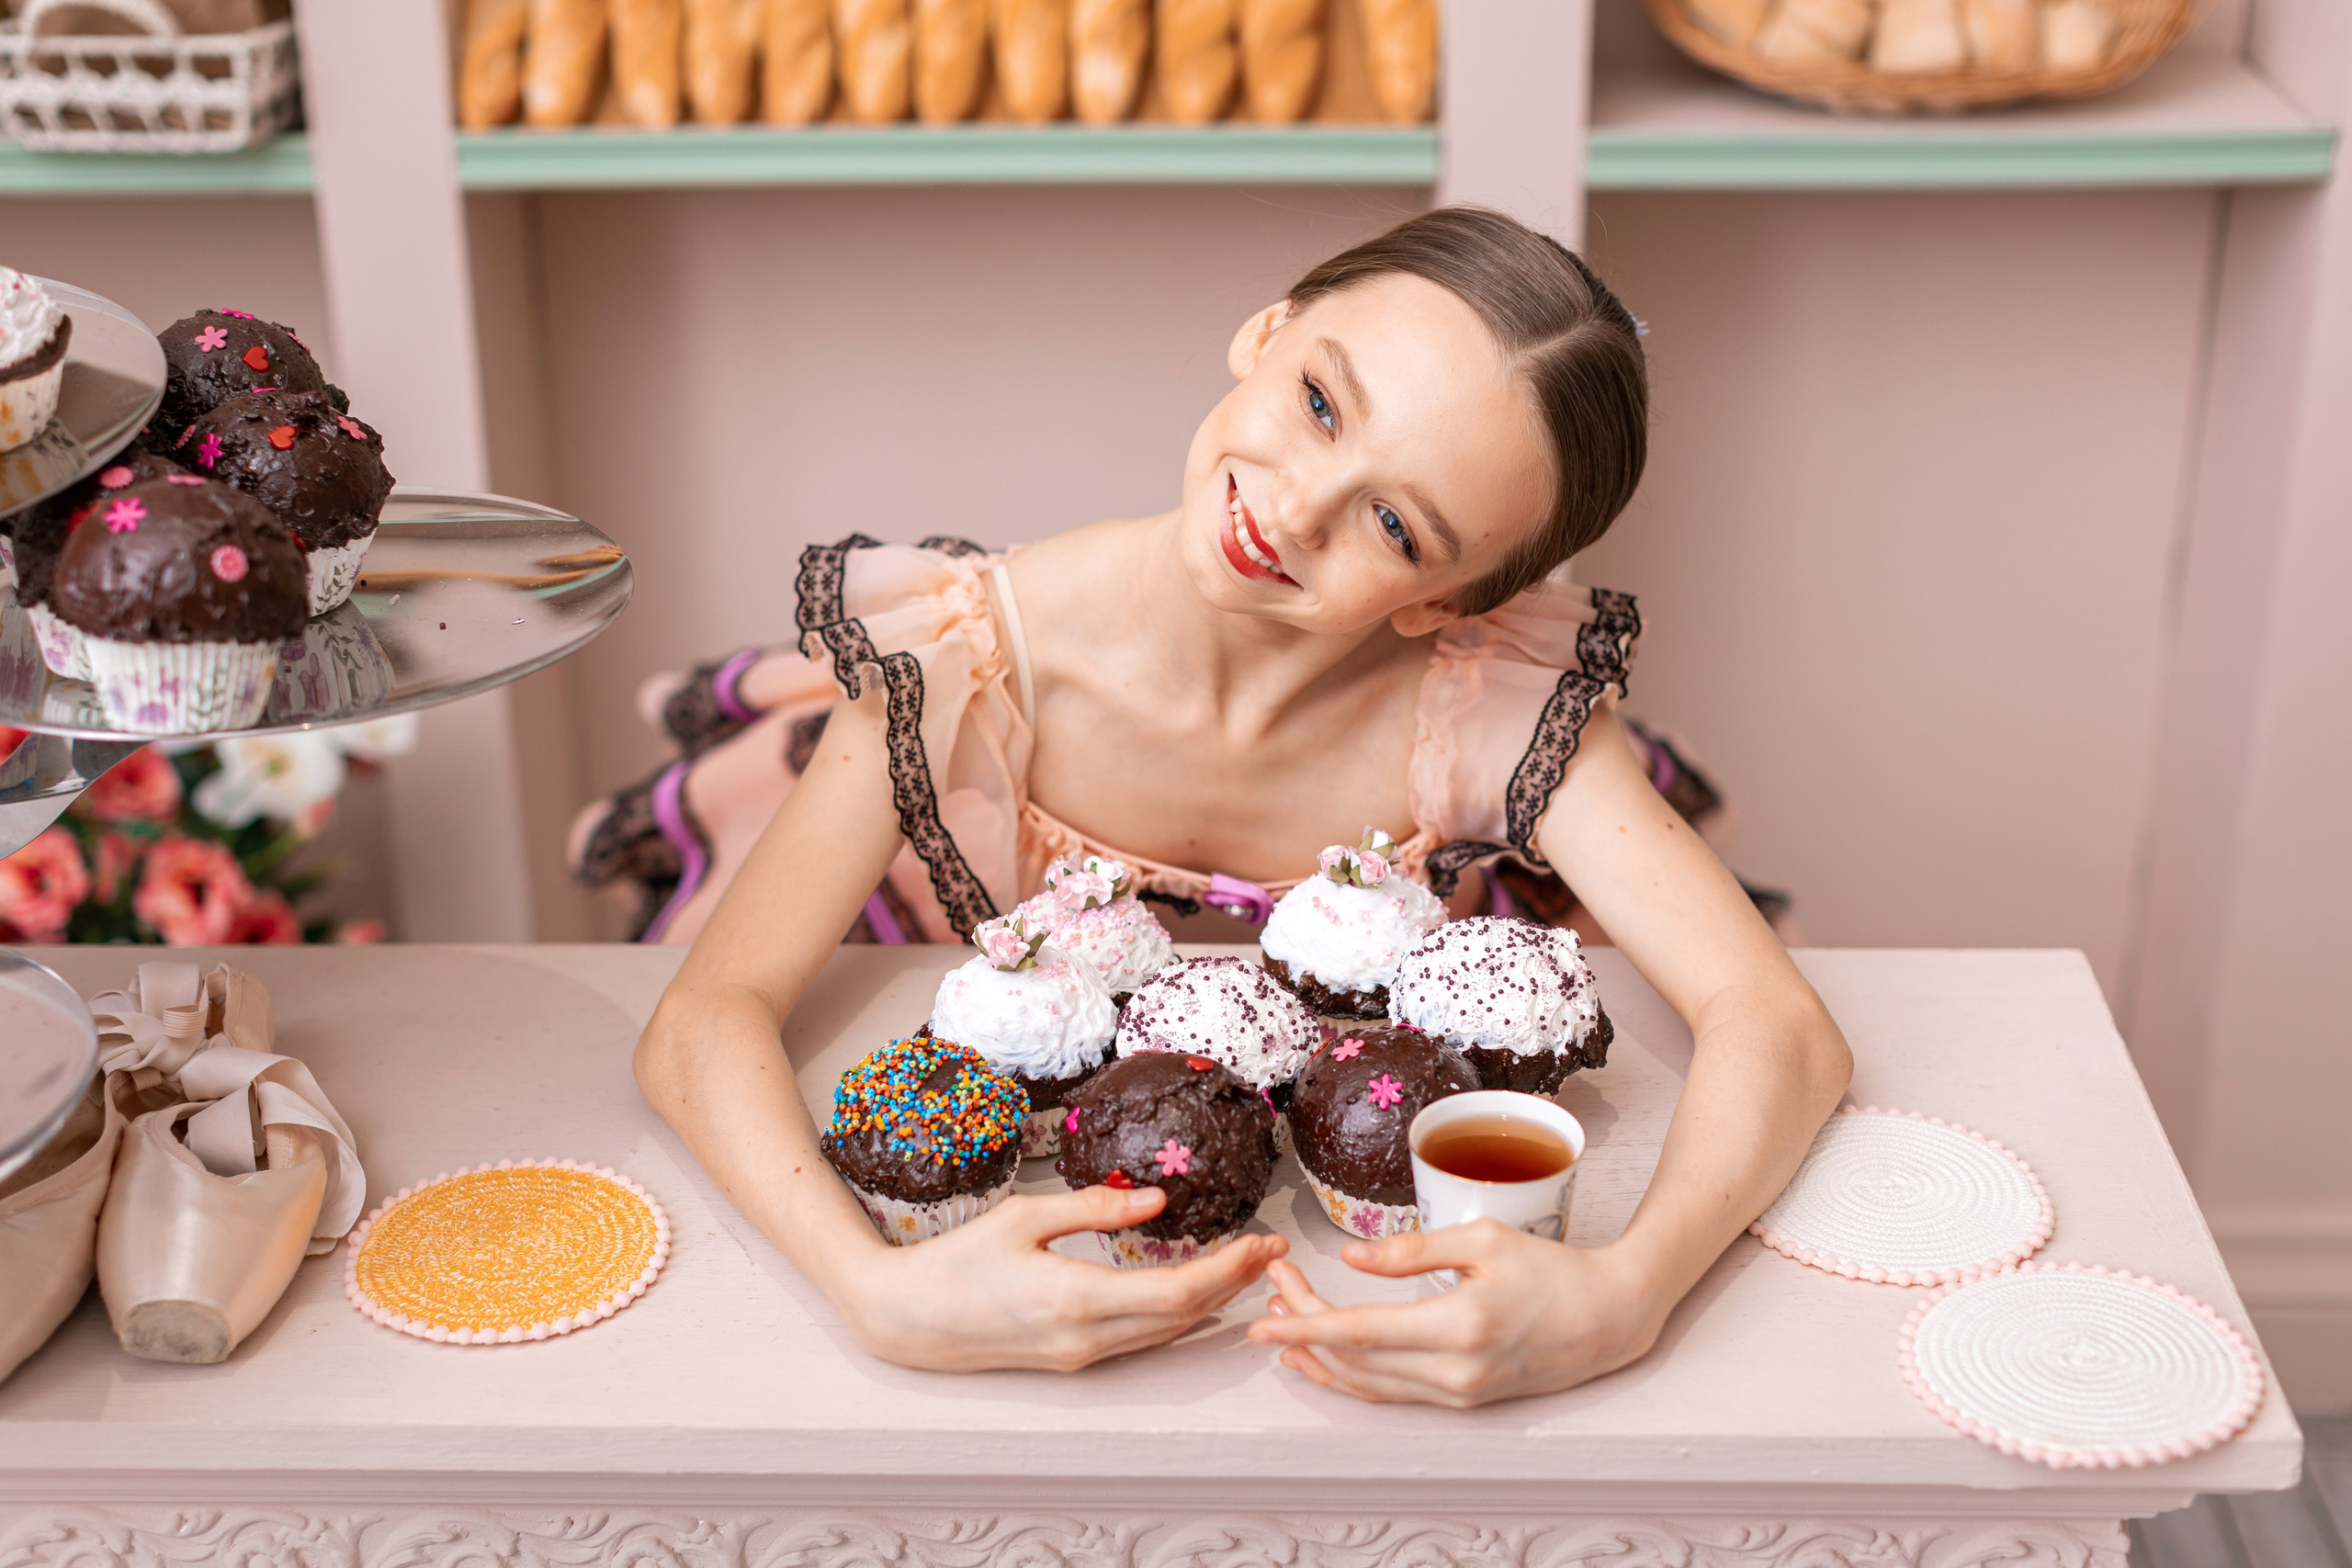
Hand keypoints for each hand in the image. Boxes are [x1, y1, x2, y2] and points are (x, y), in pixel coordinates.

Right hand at [836, 1184, 1286, 1372]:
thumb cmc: (957, 1261)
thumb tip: (1159, 1200)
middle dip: (1235, 1284)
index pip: (1176, 1293)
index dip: (1228, 1270)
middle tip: (1273, 1250)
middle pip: (1183, 1317)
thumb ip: (1095, 1209)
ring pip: (1166, 1334)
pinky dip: (1179, 1315)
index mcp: (1074, 1299)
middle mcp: (1085, 1338)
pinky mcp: (1073, 1359)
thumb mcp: (1023, 1219)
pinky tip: (1197, 1291)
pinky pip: (1141, 1339)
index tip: (1262, 1241)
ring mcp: (1080, 1356)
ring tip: (1249, 1267)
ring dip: (1213, 1302)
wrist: (906, 1320)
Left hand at [1245, 1221, 1665, 1406]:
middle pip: (1355, 1358)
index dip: (1305, 1323)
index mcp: (1458, 1326)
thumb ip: (1412, 1250)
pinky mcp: (1463, 1400)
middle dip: (1304, 1327)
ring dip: (1321, 1358)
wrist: (1609, 1317)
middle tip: (1272, 1290)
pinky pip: (1392, 1393)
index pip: (1360, 1331)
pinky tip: (1324, 1360)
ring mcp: (1458, 1393)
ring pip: (1368, 1385)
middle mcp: (1454, 1372)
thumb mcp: (1483, 1239)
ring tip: (1281, 1324)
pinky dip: (1352, 1377)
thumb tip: (1349, 1259)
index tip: (1264, 1318)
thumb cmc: (1552, 1269)